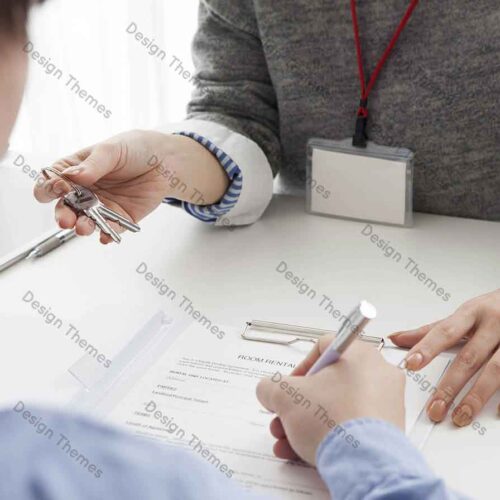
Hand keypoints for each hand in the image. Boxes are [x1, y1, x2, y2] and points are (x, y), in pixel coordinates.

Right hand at [34, 130, 228, 243]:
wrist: (166, 160)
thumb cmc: (136, 148)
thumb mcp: (112, 150)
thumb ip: (93, 165)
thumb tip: (73, 176)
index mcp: (75, 171)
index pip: (52, 182)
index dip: (50, 187)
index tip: (58, 188)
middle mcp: (85, 191)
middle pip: (65, 207)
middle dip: (63, 214)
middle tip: (66, 219)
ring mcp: (101, 206)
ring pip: (86, 221)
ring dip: (82, 226)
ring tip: (83, 228)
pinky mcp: (121, 217)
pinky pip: (111, 229)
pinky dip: (107, 234)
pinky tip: (105, 237)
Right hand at [256, 338, 404, 464]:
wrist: (364, 464)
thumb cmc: (334, 421)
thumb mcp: (285, 397)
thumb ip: (270, 387)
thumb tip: (269, 390)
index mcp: (359, 354)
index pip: (324, 348)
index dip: (300, 367)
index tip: (290, 386)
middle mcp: (378, 374)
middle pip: (328, 383)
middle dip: (298, 404)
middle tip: (284, 418)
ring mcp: (386, 403)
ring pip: (337, 407)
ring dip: (307, 423)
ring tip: (287, 440)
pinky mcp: (388, 430)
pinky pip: (352, 426)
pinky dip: (328, 435)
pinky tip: (304, 451)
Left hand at [390, 289, 499, 426]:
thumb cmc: (492, 309)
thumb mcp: (464, 314)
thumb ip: (432, 329)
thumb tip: (397, 338)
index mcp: (472, 313)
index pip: (445, 332)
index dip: (427, 348)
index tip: (410, 363)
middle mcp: (493, 325)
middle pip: (469, 358)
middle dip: (450, 385)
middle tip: (434, 407)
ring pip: (495, 371)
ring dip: (476, 397)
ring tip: (460, 416)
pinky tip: (497, 412)